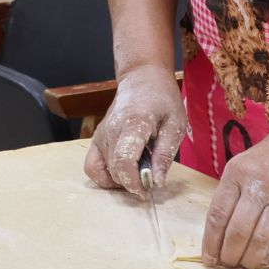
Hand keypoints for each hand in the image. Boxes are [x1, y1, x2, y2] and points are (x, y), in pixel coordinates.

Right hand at [84, 64, 186, 197]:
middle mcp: (111, 129)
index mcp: (133, 123)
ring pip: (104, 171)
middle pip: (114, 170)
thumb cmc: (162, 99)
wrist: (142, 79)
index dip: (135, 182)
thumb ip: (165, 154)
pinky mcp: (96, 139)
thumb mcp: (175, 124)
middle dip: (133, 183)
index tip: (149, 189)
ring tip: (139, 171)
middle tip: (151, 178)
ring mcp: (100, 134)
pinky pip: (93, 166)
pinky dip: (105, 176)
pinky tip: (123, 171)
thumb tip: (157, 182)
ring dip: (122, 180)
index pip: (124, 161)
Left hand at [202, 114, 268, 268]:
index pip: (217, 214)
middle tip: (229, 265)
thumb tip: (219, 231)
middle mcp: (258, 186)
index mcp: (237, 174)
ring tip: (248, 266)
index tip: (209, 259)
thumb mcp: (244, 164)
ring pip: (261, 239)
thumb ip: (232, 193)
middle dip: (229, 255)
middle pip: (237, 231)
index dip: (211, 242)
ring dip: (251, 260)